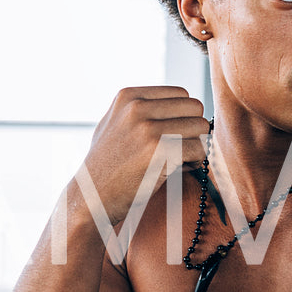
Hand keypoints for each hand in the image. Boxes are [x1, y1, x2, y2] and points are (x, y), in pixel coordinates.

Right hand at [80, 86, 208, 226]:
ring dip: (196, 145)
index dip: (183, 115)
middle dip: (193, 129)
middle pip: (194, 107)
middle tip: (181, 148)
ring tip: (179, 160)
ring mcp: (148, 129)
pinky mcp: (160, 151)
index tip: (173, 134)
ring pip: (200, 126)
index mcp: (128, 97)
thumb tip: (181, 100)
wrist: (91, 198)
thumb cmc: (107, 166)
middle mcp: (137, 107)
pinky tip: (178, 170)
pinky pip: (199, 149)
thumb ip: (140, 109)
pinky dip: (195, 162)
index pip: (181, 93)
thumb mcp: (114, 124)